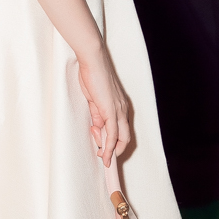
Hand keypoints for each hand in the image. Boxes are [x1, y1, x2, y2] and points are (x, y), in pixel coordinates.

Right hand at [77, 45, 130, 166]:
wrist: (93, 61)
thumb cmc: (92, 76)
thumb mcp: (94, 100)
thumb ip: (97, 114)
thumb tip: (98, 128)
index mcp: (120, 106)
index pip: (122, 130)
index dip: (116, 143)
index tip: (106, 149)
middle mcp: (123, 109)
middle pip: (126, 138)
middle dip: (116, 151)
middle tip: (104, 157)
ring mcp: (119, 110)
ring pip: (120, 138)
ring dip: (110, 150)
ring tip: (101, 155)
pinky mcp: (111, 110)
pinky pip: (113, 134)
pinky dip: (109, 146)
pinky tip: (104, 153)